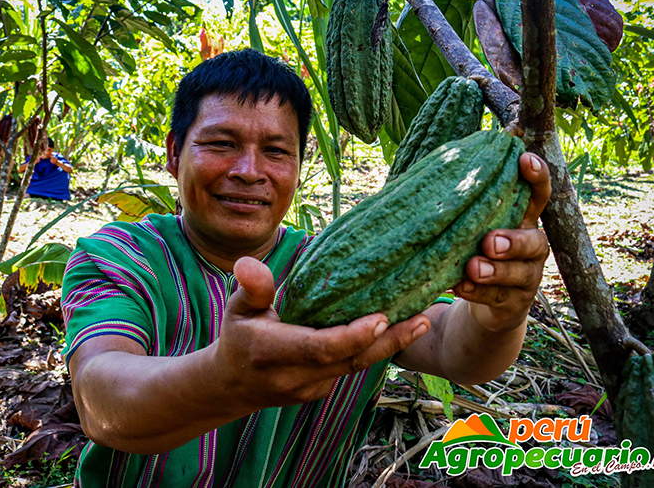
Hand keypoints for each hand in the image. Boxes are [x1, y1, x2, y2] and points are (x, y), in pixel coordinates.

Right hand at [213, 257, 429, 408]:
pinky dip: (375, 350)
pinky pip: (352, 369)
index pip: (319, 348)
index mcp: (272, 353)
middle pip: (350, 361)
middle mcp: (295, 376)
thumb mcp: (236, 308)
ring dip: (391, 345)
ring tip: (422, 319)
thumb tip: (247, 263)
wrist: (231, 386)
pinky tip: (398, 328)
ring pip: (357, 367)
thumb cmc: (237, 336)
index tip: (380, 317)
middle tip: (422, 317)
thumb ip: (252, 288)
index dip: (352, 336)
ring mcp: (311, 389)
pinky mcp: (322, 390)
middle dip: (389, 341)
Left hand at [452, 153, 550, 332]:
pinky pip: (498, 298)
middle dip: (514, 241)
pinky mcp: (514, 304)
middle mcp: (532, 247)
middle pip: (535, 241)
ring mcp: (526, 277)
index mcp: (522, 220)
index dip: (537, 177)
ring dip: (495, 270)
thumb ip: (467, 202)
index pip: (538, 195)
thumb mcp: (473, 224)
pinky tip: (460, 286)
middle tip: (489, 241)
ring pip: (519, 273)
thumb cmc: (475, 248)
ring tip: (473, 267)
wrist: (485, 303)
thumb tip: (439, 164)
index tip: (524, 159)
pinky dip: (478, 293)